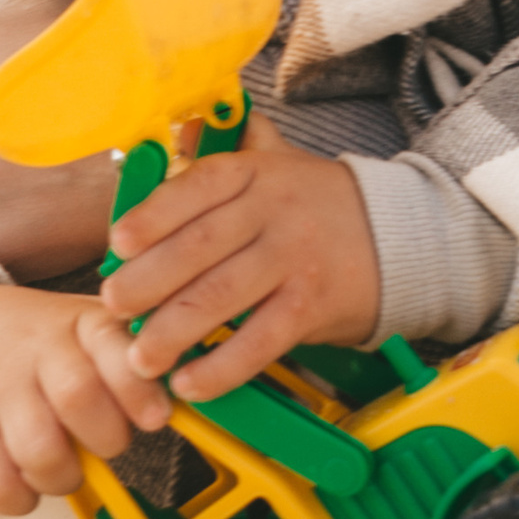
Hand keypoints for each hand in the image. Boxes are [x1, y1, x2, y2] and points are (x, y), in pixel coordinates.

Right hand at [0, 284, 169, 511]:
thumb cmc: (41, 340)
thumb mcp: (88, 323)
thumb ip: (133, 351)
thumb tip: (191, 389)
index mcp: (81, 324)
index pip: (112, 346)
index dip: (138, 388)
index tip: (156, 419)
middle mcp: (38, 353)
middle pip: (78, 399)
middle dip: (106, 439)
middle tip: (107, 444)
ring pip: (39, 449)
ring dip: (63, 475)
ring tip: (65, 469)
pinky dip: (19, 499)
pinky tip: (27, 487)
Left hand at [98, 109, 380, 401]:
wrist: (405, 239)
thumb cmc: (322, 206)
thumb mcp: (280, 164)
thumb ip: (230, 152)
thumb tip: (177, 134)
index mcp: (256, 174)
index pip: (196, 188)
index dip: (151, 216)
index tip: (117, 244)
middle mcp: (273, 213)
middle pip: (196, 248)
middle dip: (146, 283)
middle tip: (113, 307)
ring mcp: (293, 261)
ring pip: (219, 297)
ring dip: (171, 333)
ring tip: (141, 359)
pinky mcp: (311, 307)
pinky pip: (257, 342)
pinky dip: (220, 367)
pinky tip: (191, 383)